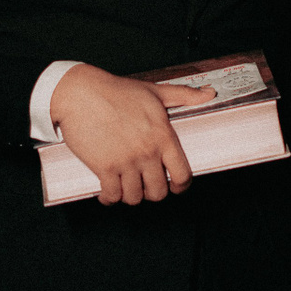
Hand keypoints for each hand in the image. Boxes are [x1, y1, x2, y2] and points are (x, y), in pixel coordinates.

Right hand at [50, 65, 213, 205]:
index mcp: (163, 136)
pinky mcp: (104, 168)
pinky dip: (110, 199)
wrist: (81, 94)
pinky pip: (112, 196)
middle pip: (158, 192)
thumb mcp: (155, 91)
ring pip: (134, 197)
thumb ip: (184, 95)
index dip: (181, 186)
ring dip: (131, 195)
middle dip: (153, 192)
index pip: (182, 174)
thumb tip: (209, 93)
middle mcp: (147, 152)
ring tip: (127, 187)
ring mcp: (125, 162)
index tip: (175, 187)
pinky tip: (108, 193)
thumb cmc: (116, 91)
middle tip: (146, 185)